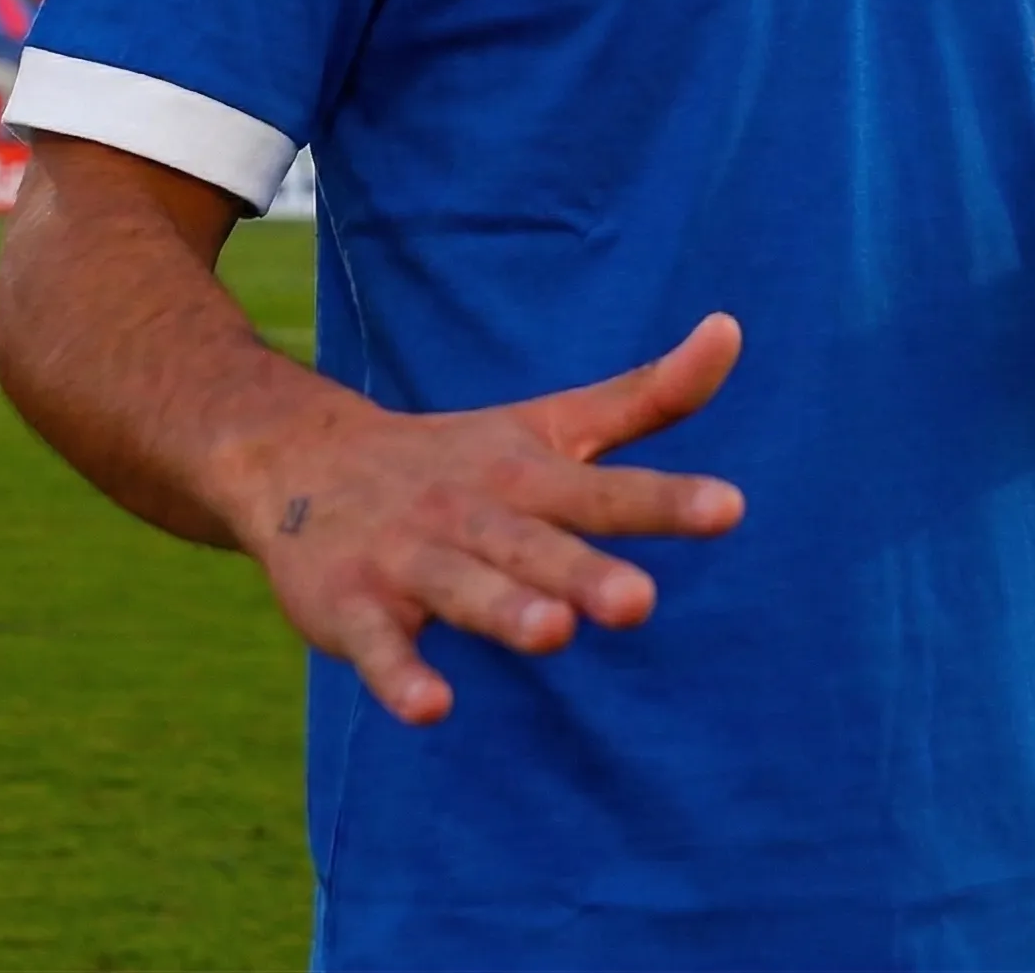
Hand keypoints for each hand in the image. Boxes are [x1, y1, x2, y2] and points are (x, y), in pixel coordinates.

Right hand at [230, 314, 744, 724]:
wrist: (302, 461)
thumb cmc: (460, 459)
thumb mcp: (552, 424)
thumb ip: (647, 395)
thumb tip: (732, 328)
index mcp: (527, 474)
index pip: (606, 491)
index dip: (667, 502)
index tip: (732, 509)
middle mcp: (474, 513)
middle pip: (535, 547)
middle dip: (583, 573)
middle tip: (640, 603)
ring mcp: (410, 559)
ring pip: (462, 589)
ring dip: (504, 611)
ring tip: (553, 633)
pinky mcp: (353, 607)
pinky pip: (378, 648)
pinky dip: (400, 674)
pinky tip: (431, 706)